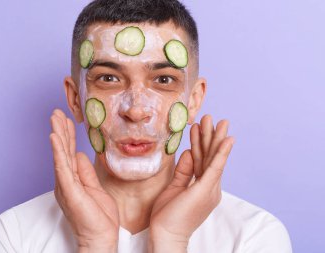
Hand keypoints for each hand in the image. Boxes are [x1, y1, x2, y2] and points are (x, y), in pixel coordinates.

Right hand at [49, 109, 118, 251]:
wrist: (101, 237)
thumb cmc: (99, 217)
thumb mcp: (95, 188)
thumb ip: (86, 172)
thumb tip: (81, 155)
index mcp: (73, 180)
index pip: (70, 153)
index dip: (69, 136)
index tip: (68, 120)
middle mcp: (66, 181)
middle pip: (63, 151)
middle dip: (60, 130)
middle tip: (56, 112)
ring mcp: (66, 185)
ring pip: (61, 155)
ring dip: (58, 135)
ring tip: (54, 117)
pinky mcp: (68, 190)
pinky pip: (62, 167)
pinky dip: (58, 151)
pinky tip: (54, 137)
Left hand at [148, 115, 234, 252]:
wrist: (165, 234)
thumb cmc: (168, 215)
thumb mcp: (175, 187)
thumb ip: (184, 171)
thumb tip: (189, 153)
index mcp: (203, 187)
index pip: (202, 160)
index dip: (200, 143)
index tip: (198, 127)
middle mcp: (210, 187)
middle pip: (210, 157)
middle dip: (211, 136)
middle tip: (214, 118)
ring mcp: (210, 189)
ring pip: (213, 158)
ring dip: (215, 138)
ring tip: (219, 121)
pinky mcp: (205, 190)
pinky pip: (214, 168)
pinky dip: (221, 153)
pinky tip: (227, 140)